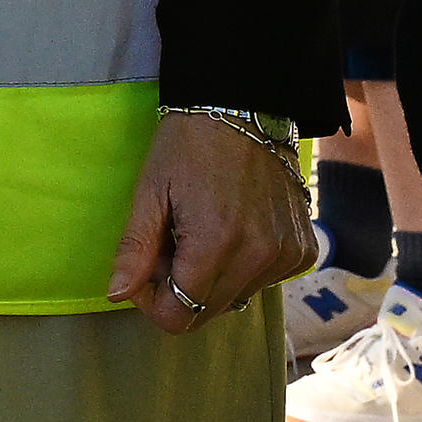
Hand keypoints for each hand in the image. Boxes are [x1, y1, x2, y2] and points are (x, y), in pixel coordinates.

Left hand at [106, 110, 314, 336]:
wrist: (246, 106)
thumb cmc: (188, 144)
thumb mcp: (151, 190)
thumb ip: (135, 248)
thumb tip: (117, 295)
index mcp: (216, 244)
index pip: (179, 316)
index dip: (152, 301)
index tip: (144, 268)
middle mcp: (259, 257)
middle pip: (207, 312)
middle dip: (179, 289)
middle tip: (170, 243)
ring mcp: (287, 256)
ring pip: (236, 299)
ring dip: (211, 279)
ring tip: (201, 231)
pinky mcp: (304, 250)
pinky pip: (264, 281)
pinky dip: (243, 267)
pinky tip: (234, 229)